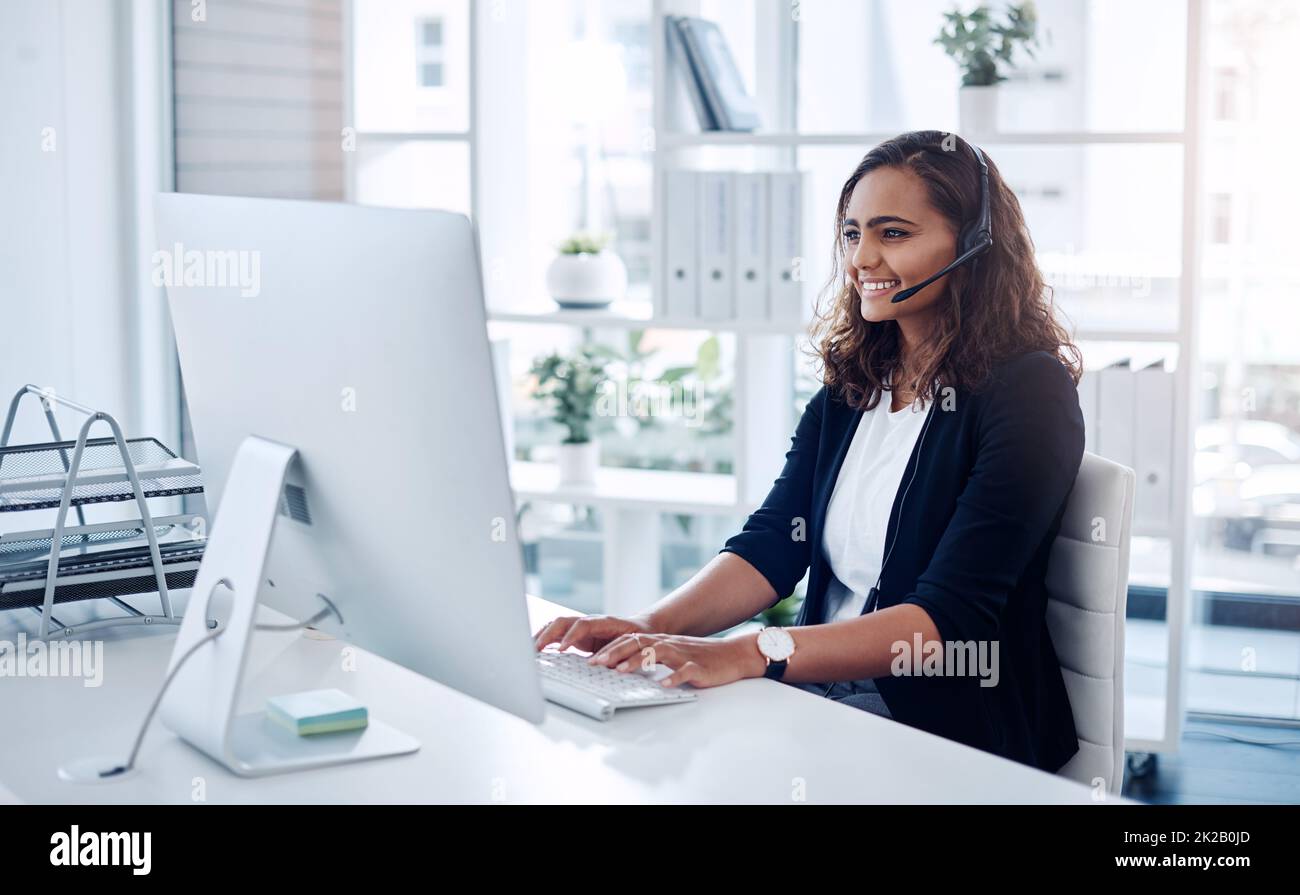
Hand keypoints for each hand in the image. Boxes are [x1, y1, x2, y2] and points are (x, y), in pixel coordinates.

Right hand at [533, 613, 656, 653]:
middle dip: (548, 634)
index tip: (561, 649)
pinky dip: (545, 638)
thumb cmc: (638, 638)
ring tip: (529, 650)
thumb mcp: (632, 646)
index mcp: (604, 622)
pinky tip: (535, 649)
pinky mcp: (576, 634)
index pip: (583, 624)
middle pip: (564, 621)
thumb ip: (619, 654)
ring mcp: (582, 626)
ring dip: (542, 635)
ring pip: (557, 625)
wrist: (641, 628)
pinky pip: (557, 632)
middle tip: (536, 650)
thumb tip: (606, 666)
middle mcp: (590, 621)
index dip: (570, 636)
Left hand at [588, 632, 765, 688]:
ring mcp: (683, 655)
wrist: (733, 655)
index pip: (630, 641)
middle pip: (637, 644)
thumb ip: (651, 658)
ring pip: (657, 653)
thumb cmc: (701, 658)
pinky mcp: (698, 667)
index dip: (609, 649)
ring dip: (638, 661)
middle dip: (614, 653)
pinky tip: (664, 685)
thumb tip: (623, 667)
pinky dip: (673, 677)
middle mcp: (668, 644)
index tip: (592, 660)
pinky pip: (685, 671)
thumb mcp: (672, 655)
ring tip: (622, 671)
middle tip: (596, 664)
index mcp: (660, 642)